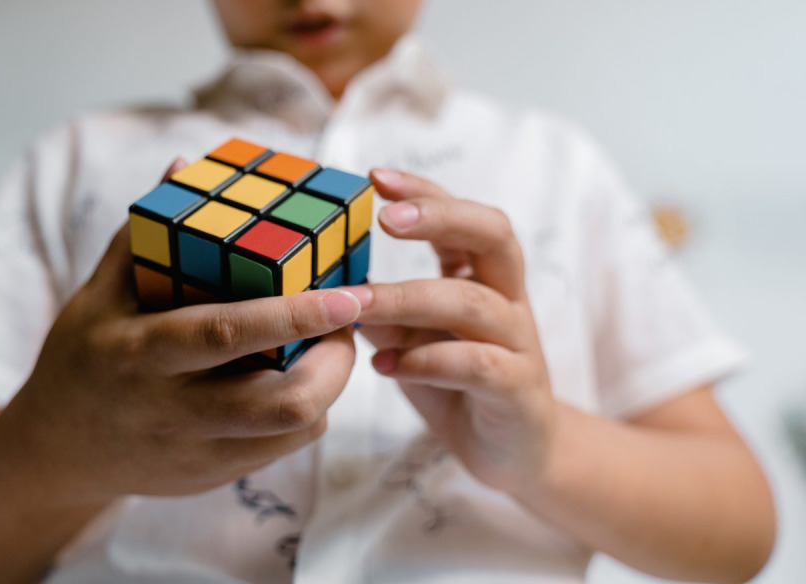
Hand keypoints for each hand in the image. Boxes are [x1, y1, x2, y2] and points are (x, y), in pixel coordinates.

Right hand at [0, 159, 360, 505]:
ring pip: (292, 430)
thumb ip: (145, 234)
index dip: (294, 315)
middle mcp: (171, 410)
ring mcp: (196, 453)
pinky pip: (282, 449)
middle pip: (281, 403)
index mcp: (141, 353)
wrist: (55, 453)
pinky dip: (306, 411)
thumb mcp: (97, 294)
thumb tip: (185, 165)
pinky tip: (296, 379)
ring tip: (328, 346)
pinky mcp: (213, 477)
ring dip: (329, 386)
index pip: (227, 334)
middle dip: (336, 362)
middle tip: (347, 320)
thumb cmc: (81, 357)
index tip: (348, 294)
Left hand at [345, 168, 556, 494]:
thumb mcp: (409, 339)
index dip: (424, 193)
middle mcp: (507, 298)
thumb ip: (380, 311)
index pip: (462, 216)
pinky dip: (427, 361)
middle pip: (493, 234)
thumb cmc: (456, 383)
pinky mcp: (517, 389)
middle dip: (439, 218)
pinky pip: (478, 365)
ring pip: (473, 302)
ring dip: (408, 298)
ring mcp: (518, 342)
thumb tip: (322, 283)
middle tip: (385, 218)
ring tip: (356, 305)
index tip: (375, 177)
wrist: (513, 450)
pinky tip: (385, 365)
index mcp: (483, 276)